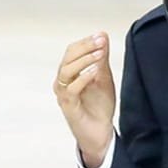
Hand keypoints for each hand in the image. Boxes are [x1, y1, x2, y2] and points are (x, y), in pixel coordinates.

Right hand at [53, 33, 115, 167]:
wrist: (101, 131)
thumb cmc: (99, 105)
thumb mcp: (104, 77)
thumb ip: (101, 59)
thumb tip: (103, 36)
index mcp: (70, 73)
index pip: (72, 51)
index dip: (86, 42)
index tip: (101, 35)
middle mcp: (63, 82)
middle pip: (67, 58)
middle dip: (84, 47)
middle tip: (100, 41)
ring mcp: (64, 94)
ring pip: (66, 71)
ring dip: (84, 60)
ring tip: (99, 54)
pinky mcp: (68, 106)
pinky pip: (71, 89)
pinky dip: (82, 78)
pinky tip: (94, 71)